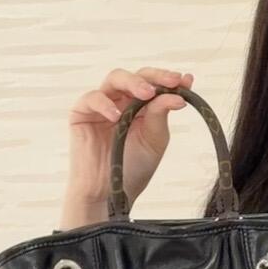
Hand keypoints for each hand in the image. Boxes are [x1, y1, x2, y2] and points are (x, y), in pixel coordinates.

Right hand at [64, 66, 193, 208]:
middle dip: (155, 76)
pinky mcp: (81, 113)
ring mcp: (102, 105)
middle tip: (171, 82)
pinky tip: (117, 117)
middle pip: (137, 76)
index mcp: (141, 106)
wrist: (110, 193)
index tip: (186, 81)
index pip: (155, 83)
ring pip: (115, 78)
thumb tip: (178, 95)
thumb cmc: (133, 167)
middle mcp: (122, 100)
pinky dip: (104, 104)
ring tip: (147, 93)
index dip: (169, 79)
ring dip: (133, 82)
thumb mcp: (154, 140)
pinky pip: (91, 98)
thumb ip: (161, 115)